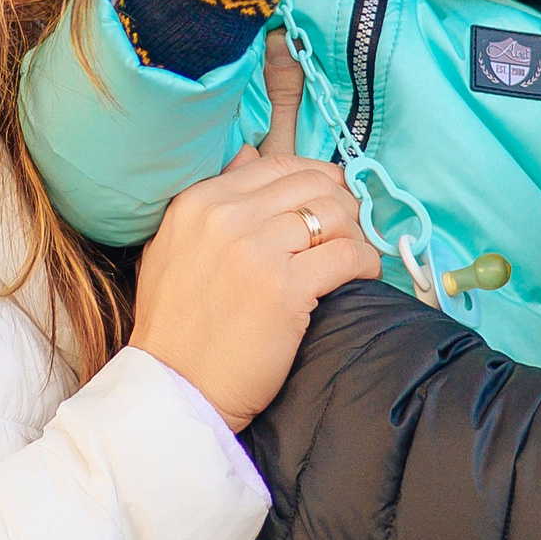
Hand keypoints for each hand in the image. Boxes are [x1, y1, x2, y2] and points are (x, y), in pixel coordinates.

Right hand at [132, 148, 377, 427]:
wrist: (175, 386)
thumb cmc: (178, 324)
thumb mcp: (174, 245)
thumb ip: (213, 197)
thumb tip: (250, 153)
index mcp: (199, 201)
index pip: (278, 165)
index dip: (317, 179)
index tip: (332, 200)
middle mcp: (226, 217)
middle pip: (314, 184)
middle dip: (343, 203)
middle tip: (351, 230)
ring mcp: (256, 251)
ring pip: (336, 215)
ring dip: (357, 233)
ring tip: (356, 255)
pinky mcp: (286, 288)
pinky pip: (348, 256)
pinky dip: (366, 263)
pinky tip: (363, 276)